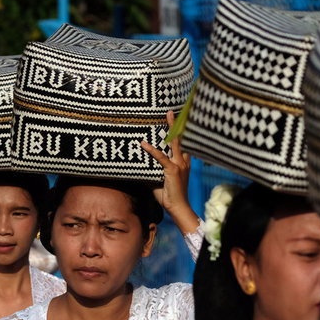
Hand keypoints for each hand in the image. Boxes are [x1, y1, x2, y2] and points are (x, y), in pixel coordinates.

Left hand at [143, 110, 197, 232]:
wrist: (178, 208)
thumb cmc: (169, 197)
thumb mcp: (159, 181)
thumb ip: (151, 170)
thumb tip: (136, 165)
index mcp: (183, 163)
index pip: (181, 143)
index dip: (178, 132)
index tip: (175, 120)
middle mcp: (183, 161)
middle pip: (180, 138)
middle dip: (177, 124)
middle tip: (171, 111)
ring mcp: (179, 165)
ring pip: (174, 142)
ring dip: (170, 128)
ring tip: (167, 115)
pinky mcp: (172, 170)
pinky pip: (161, 157)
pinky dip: (151, 150)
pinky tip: (143, 144)